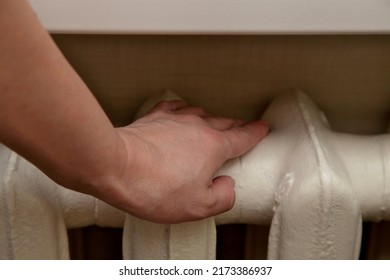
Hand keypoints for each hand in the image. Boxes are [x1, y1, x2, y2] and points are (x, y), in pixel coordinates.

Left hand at [112, 100, 267, 223]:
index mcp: (213, 147)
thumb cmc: (154, 187)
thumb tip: (227, 186)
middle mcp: (197, 127)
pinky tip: (180, 115)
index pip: (242, 137)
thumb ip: (223, 197)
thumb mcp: (198, 206)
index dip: (255, 133)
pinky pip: (175, 108)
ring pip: (201, 114)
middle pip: (224, 122)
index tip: (263, 127)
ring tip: (212, 125)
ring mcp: (175, 119)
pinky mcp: (154, 118)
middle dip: (236, 125)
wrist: (115, 166)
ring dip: (210, 119)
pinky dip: (183, 111)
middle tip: (242, 127)